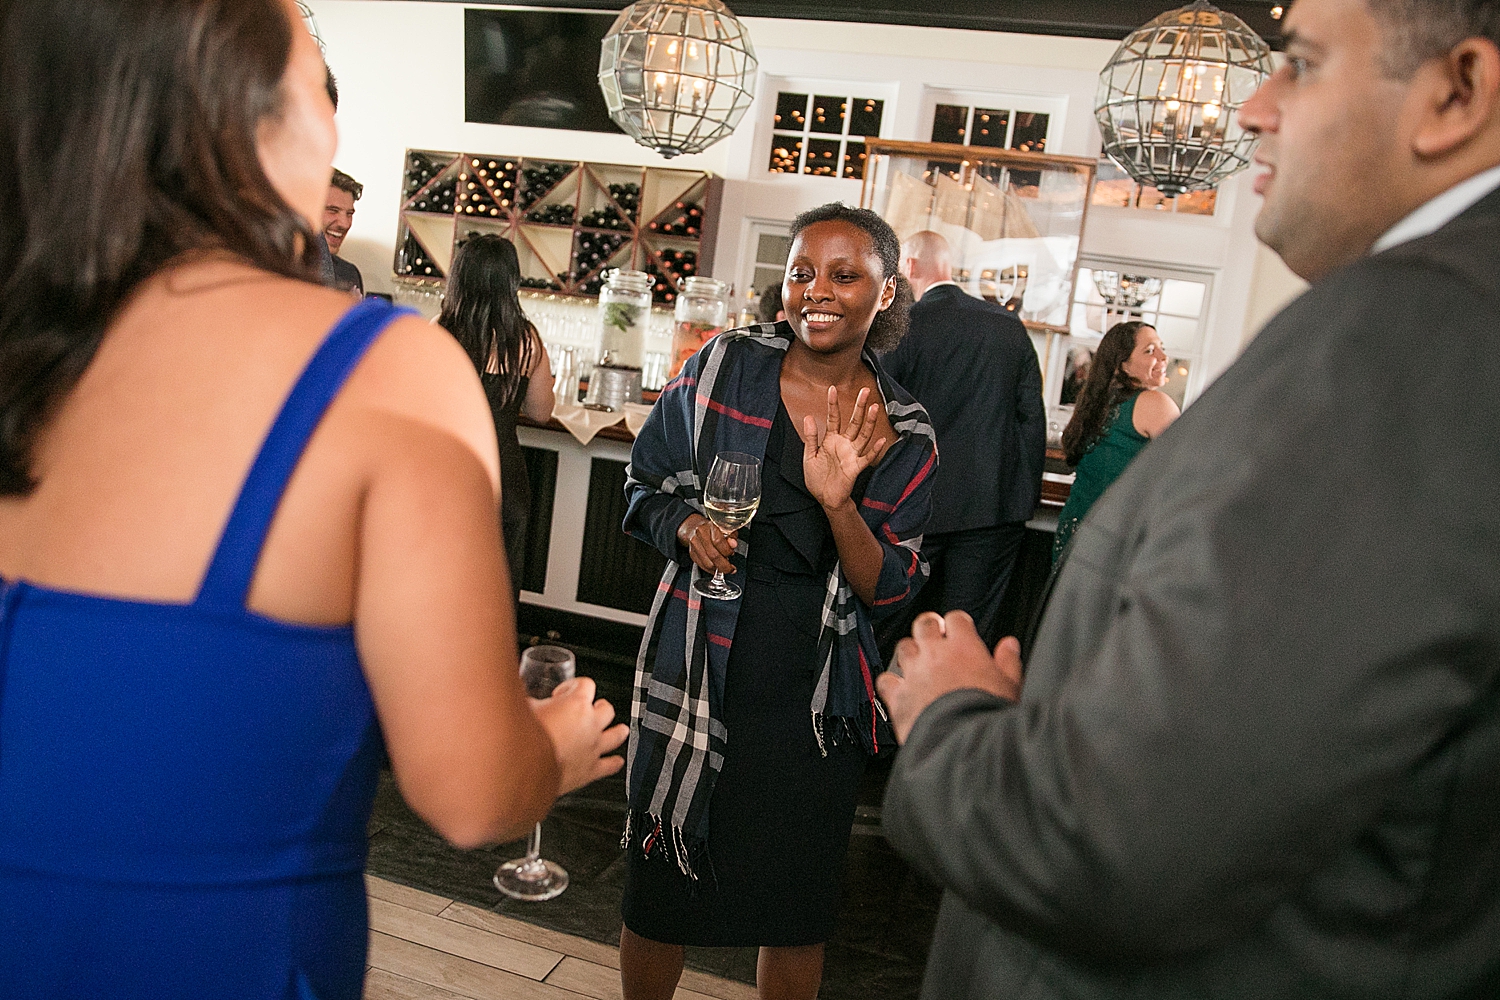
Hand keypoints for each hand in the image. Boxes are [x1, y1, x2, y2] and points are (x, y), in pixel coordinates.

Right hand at [530, 676, 628, 794]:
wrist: (524, 769)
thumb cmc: (523, 739)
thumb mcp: (523, 708)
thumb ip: (528, 700)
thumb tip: (518, 695)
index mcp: (576, 704)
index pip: (586, 684)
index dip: (573, 685)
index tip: (563, 693)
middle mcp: (590, 724)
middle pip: (606, 709)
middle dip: (599, 707)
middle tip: (591, 708)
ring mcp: (593, 747)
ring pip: (617, 735)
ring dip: (618, 731)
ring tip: (619, 730)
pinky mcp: (591, 770)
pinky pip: (610, 765)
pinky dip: (614, 763)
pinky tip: (617, 762)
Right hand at [677, 513, 736, 573]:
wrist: (695, 527)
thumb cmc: (712, 528)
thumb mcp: (725, 528)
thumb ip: (731, 536)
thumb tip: (733, 544)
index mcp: (709, 526)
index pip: (718, 541)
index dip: (727, 550)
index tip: (732, 553)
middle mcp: (700, 535)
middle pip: (713, 555)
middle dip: (724, 565)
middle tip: (731, 568)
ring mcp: (694, 545)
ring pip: (707, 563)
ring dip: (718, 568)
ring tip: (725, 567)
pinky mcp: (692, 554)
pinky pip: (702, 566)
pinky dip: (711, 570)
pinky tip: (717, 568)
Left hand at [799, 385, 887, 511]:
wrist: (825, 498)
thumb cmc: (817, 478)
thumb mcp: (809, 456)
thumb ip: (810, 437)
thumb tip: (808, 417)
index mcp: (831, 439)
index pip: (833, 418)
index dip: (833, 404)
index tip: (832, 388)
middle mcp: (844, 444)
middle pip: (854, 421)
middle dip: (859, 406)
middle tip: (865, 390)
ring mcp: (851, 454)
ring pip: (863, 435)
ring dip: (869, 422)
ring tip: (875, 408)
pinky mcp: (856, 467)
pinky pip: (867, 457)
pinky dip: (875, 450)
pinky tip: (881, 440)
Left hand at [876, 611, 1021, 743]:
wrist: (962, 741)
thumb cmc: (988, 715)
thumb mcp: (1010, 686)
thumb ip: (1008, 662)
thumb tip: (1009, 645)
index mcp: (964, 647)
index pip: (956, 619)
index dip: (958, 623)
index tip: (960, 630)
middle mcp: (934, 654)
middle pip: (924, 624)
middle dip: (929, 627)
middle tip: (934, 636)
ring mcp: (913, 673)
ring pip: (903, 647)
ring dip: (910, 652)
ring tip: (918, 662)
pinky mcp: (898, 696)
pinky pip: (886, 680)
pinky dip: (890, 682)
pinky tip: (898, 688)